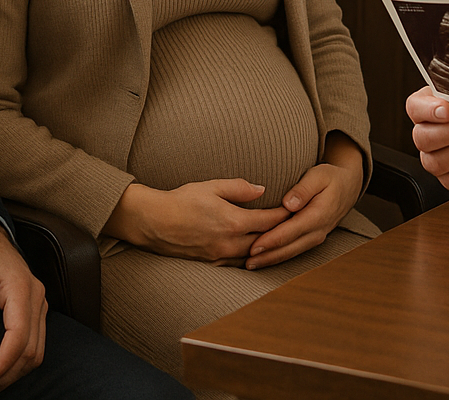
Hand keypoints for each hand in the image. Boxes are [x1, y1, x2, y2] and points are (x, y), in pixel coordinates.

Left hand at [0, 213, 46, 396]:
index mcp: (20, 288)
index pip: (19, 336)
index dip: (3, 364)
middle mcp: (37, 297)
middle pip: (32, 348)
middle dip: (8, 374)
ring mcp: (40, 304)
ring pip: (38, 350)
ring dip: (16, 371)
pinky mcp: (36, 310)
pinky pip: (36, 342)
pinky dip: (20, 360)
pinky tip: (1, 368)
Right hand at [104, 179, 291, 263]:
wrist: (153, 222)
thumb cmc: (181, 200)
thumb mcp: (211, 186)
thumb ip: (239, 188)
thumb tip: (262, 190)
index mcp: (233, 221)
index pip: (268, 221)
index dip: (285, 215)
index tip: (296, 210)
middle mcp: (229, 242)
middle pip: (265, 241)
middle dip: (281, 234)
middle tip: (295, 226)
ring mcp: (220, 255)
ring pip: (253, 255)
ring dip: (267, 249)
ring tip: (280, 241)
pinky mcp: (211, 263)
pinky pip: (238, 263)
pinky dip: (250, 257)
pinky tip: (256, 252)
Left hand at [246, 134, 364, 269]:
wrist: (348, 187)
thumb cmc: (331, 178)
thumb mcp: (319, 175)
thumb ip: (304, 189)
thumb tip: (288, 204)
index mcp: (319, 214)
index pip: (291, 231)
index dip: (272, 240)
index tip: (254, 246)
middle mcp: (318, 230)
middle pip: (290, 247)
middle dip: (268, 255)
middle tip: (247, 261)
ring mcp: (317, 237)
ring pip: (292, 252)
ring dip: (272, 259)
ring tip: (251, 264)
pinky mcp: (312, 239)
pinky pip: (295, 250)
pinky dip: (279, 256)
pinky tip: (265, 259)